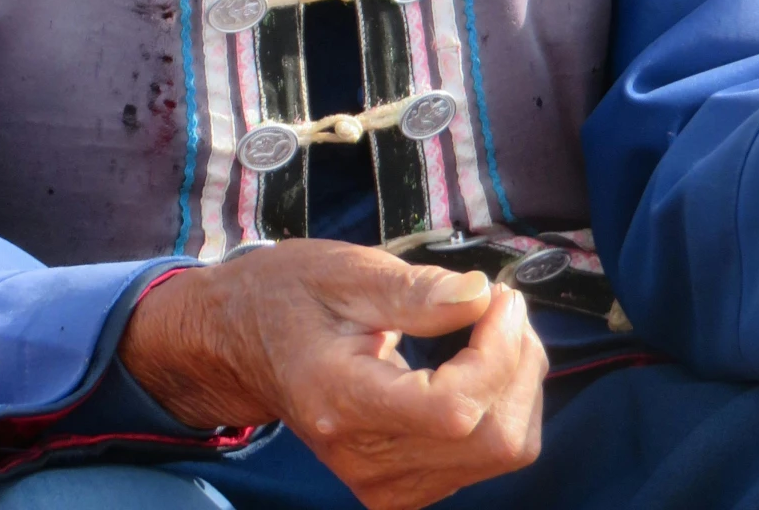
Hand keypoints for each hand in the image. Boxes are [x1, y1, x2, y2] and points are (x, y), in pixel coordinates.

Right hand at [119, 239, 545, 509]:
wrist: (242, 344)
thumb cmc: (289, 295)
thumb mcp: (345, 271)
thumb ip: (415, 290)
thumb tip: (481, 297)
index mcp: (341, 401)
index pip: (454, 410)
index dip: (497, 354)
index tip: (499, 298)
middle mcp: (365, 460)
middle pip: (490, 438)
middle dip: (517, 362)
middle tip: (501, 303)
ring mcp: (385, 484)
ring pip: (501, 450)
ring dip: (516, 382)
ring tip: (489, 325)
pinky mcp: (403, 487)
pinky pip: (485, 457)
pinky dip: (501, 404)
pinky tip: (478, 361)